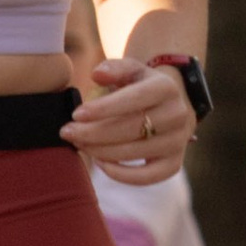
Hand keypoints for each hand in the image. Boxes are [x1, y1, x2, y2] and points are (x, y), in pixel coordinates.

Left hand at [62, 54, 195, 182]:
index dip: (103, 108)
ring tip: (79, 143)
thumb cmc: (141, 86)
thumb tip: (97, 74)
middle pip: (131, 129)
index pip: (133, 99)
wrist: (170, 106)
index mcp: (166, 87)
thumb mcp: (130, 70)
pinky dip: (120, 174)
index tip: (76, 114)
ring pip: (133, 152)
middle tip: (67, 132)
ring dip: (100, 151)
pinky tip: (100, 163)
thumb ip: (114, 68)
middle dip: (93, 133)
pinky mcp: (173, 164)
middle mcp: (177, 115)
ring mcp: (178, 141)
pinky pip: (146, 177)